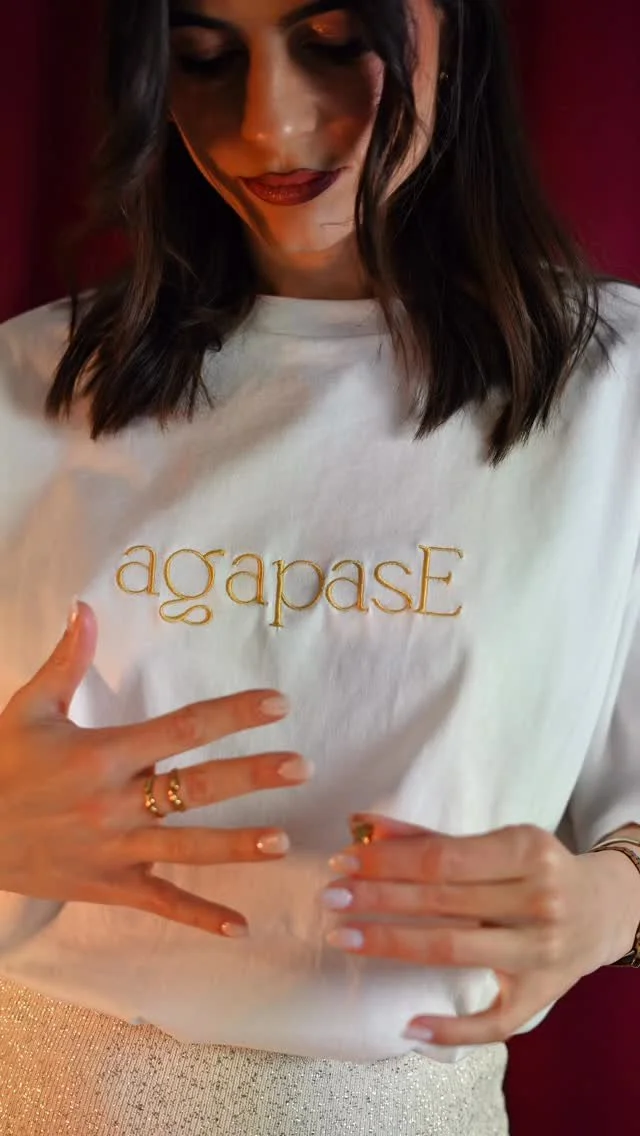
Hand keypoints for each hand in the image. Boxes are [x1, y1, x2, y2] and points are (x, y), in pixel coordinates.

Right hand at [0, 603, 311, 937]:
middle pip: (196, 789)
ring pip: (188, 849)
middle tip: (301, 768)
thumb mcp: (29, 709)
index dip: (233, 715)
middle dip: (252, 777)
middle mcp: (116, 802)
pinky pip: (161, 904)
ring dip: (238, 847)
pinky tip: (241, 926)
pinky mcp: (109, 886)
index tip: (277, 704)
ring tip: (283, 842)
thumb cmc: (0, 767)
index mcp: (104, 753)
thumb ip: (67, 660)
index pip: (182, 728)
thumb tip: (85, 608)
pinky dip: (200, 916)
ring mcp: (115, 849)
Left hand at [322, 815, 635, 1046]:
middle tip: (331, 897)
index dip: (388, 861)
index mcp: (528, 850)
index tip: (344, 862)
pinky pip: (491, 1022)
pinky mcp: (541, 994)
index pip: (442, 859)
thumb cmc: (539, 868)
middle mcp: (539, 900)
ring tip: (344, 935)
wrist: (605, 909)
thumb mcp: (499, 841)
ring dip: (391, 943)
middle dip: (378, 898)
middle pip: (441, 902)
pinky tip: (406, 1025)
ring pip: (453, 950)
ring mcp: (541, 951)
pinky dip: (449, 1028)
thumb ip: (434, 839)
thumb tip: (367, 828)